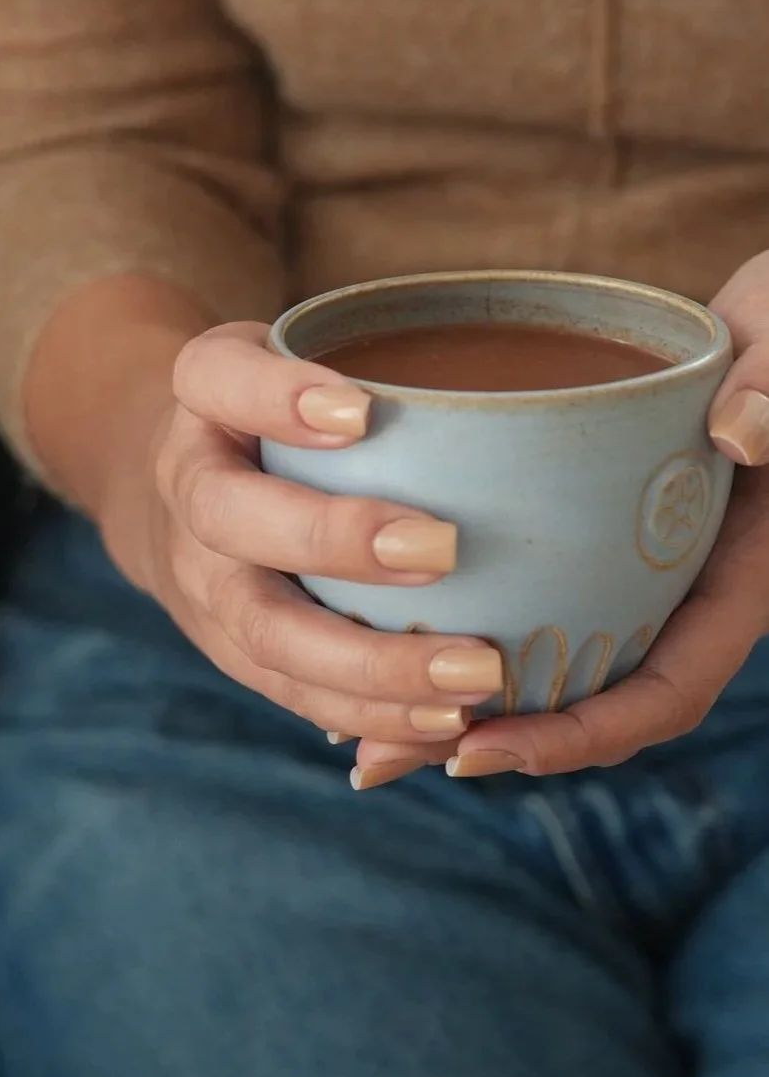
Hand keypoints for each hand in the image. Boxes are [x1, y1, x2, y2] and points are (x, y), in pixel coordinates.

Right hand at [95, 318, 503, 772]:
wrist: (189, 488)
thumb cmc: (289, 411)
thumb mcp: (310, 355)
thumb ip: (385, 360)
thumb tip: (534, 406)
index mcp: (204, 396)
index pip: (218, 378)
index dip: (276, 397)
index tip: (360, 414)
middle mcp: (186, 486)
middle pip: (230, 517)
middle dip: (332, 540)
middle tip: (442, 551)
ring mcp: (200, 576)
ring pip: (263, 627)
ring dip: (368, 661)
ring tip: (475, 675)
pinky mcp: (228, 645)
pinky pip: (288, 688)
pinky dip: (368, 710)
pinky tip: (445, 720)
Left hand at [351, 251, 768, 782]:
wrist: (763, 318)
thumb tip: (741, 436)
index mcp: (732, 578)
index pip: (664, 690)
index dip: (580, 733)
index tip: (487, 748)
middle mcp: (672, 592)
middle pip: (579, 700)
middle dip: (482, 739)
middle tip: (376, 759)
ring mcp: (623, 571)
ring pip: (538, 663)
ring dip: (446, 701)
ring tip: (348, 737)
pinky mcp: (578, 539)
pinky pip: (515, 603)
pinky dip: (442, 629)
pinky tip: (359, 635)